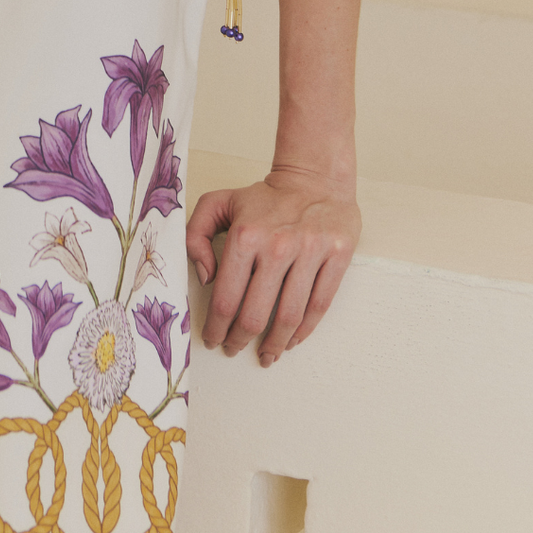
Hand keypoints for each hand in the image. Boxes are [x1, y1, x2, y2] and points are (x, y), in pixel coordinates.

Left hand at [186, 167, 359, 364]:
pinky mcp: (337, 256)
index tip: (213, 339)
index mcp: (245, 235)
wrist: (315, 177)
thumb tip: (205, 277)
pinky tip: (292, 339)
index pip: (226, 297)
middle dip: (240, 340)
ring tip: (266, 355)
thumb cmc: (265, 197)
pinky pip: (320, 304)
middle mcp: (278, 246)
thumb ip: (195, 236)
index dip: (216, 327)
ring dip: (275, 344)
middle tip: (233, 349)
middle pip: (255, 314)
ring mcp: (310, 252)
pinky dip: (305, 330)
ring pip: (290, 316)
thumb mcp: (217, 204)